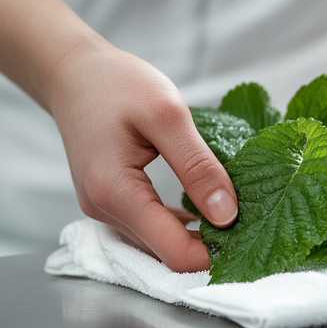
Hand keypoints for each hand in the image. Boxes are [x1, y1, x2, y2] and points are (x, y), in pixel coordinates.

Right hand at [50, 45, 237, 271]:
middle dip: (210, 246)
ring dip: (196, 236)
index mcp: (117, 193)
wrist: (75, 73)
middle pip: (167, 254)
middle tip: (249, 222)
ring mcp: (104, 209)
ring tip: (233, 214)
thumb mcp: (168, 115)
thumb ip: (198, 166)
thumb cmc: (118, 84)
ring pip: (159, 244)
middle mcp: (105, 211)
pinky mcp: (110, 201)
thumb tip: (228, 214)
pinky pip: (150, 228)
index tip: (251, 232)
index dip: (216, 253)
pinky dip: (179, 225)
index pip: (175, 253)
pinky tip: (203, 209)